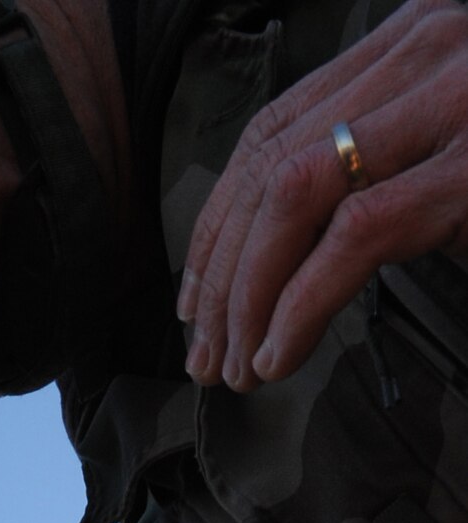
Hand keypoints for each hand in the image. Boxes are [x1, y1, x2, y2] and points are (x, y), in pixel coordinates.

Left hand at [179, 0, 467, 388]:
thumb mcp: (458, 140)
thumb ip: (391, 163)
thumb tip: (299, 254)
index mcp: (410, 39)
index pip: (272, 129)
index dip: (218, 222)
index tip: (197, 297)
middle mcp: (424, 46)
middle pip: (268, 163)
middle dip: (220, 271)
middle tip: (204, 352)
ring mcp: (454, 97)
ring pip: (293, 195)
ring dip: (247, 293)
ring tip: (236, 366)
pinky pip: (354, 235)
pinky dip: (299, 305)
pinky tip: (279, 354)